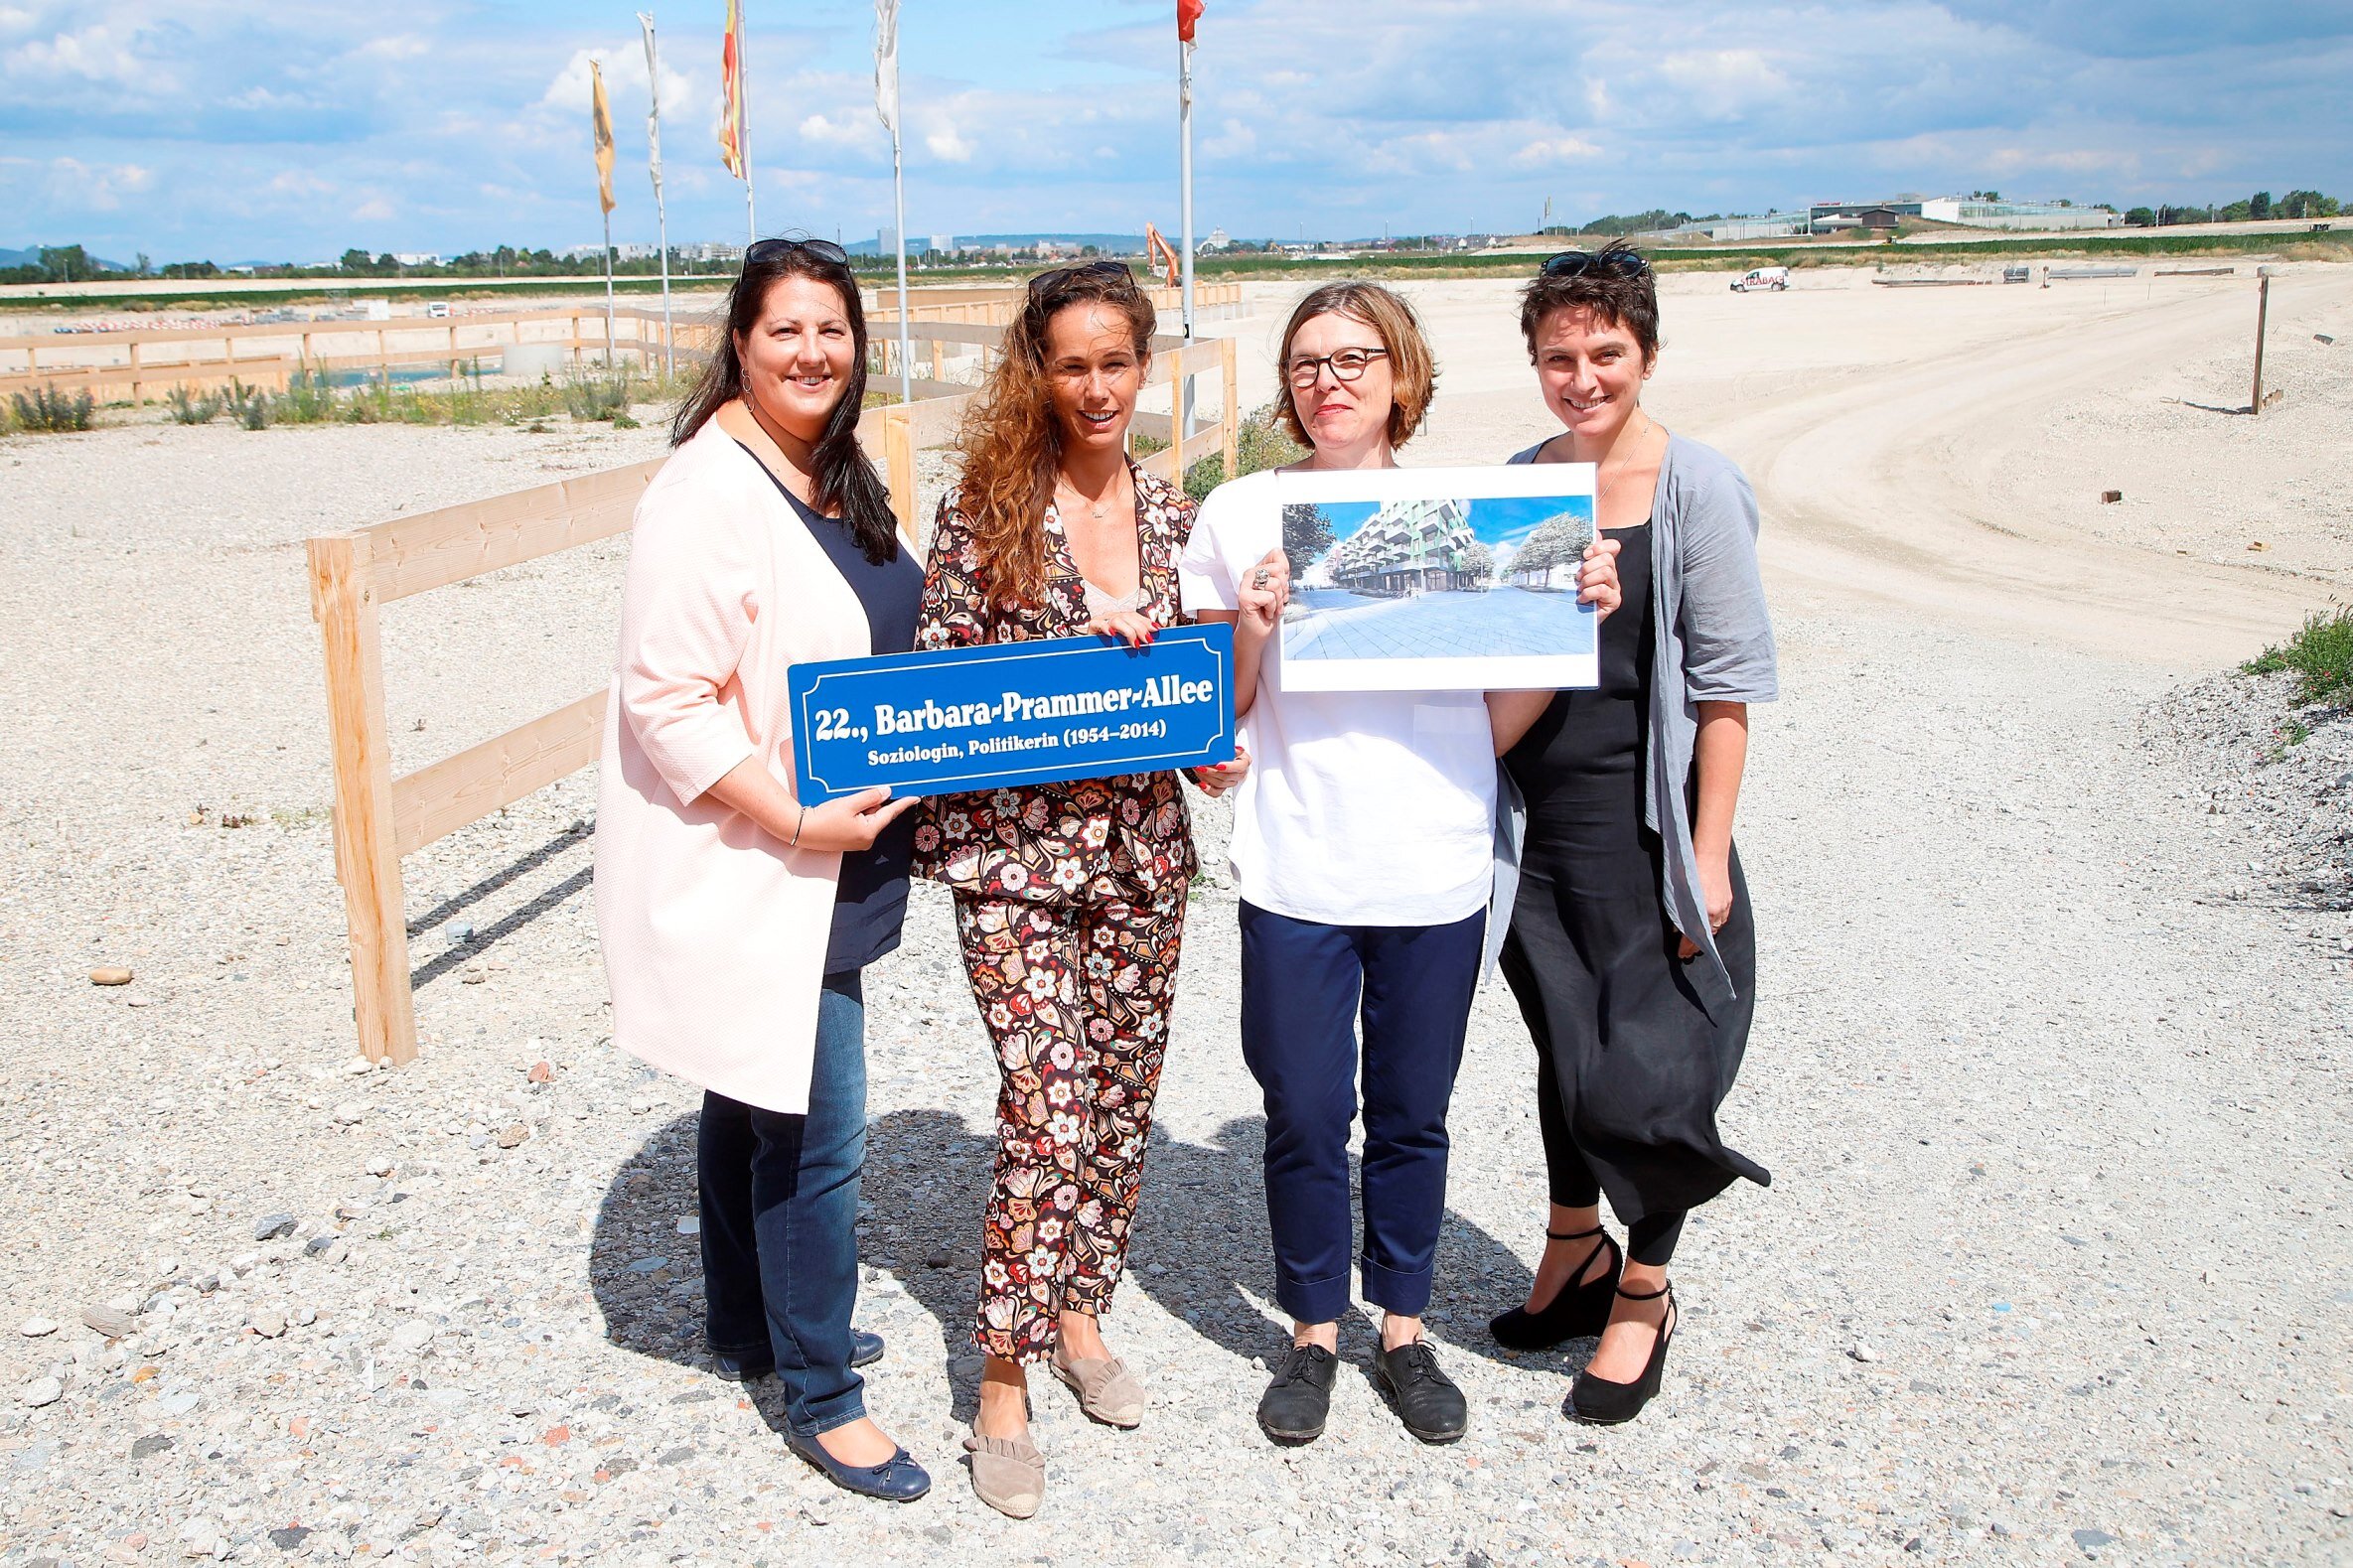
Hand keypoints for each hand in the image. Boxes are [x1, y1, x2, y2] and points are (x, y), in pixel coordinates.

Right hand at [792, 786, 920, 852]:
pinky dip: (855, 812)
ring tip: (849, 798)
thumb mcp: (850, 803)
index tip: (915, 797)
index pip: (891, 813)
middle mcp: (866, 839)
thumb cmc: (824, 819)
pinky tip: (845, 805)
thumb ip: (870, 797)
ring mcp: (856, 840)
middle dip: (874, 801)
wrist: (802, 831)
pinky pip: (858, 821)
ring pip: (867, 817)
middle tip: (867, 790)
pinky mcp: (847, 839)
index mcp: (869, 831)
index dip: (903, 803)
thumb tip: (886, 792)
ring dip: (862, 806)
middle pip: (878, 814)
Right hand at [1083, 609, 1157, 647]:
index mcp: (1120, 618)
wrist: (1089, 654)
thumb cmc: (1108, 649)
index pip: (1134, 615)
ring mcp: (1101, 620)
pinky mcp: (1091, 626)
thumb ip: (1135, 638)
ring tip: (1134, 643)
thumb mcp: (1124, 643)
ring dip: (1128, 631)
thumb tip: (1151, 638)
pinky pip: (1098, 623)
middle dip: (1140, 628)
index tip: (1155, 630)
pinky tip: (1112, 635)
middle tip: (1147, 640)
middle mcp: (1111, 617)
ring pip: (1117, 620)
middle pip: (1128, 617)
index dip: (1145, 621)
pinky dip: (1105, 627)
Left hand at [1189, 741, 1250, 796]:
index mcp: (1244, 761)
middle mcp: (1239, 773)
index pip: (1240, 767)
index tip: (1218, 765)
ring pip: (1221, 784)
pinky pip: (1216, 793)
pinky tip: (1202, 783)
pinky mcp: (1222, 788)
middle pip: (1228, 776)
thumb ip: (1231, 749)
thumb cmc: (1222, 750)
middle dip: (1212, 771)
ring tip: (1199, 769)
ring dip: (1207, 777)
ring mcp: (1230, 781)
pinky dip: (1208, 789)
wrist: (1211, 754)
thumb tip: (1237, 749)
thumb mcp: (1226, 745)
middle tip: (1202, 766)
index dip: (1229, 767)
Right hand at [1237, 548, 1289, 634]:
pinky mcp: (1245, 597)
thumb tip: (1283, 561)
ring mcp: (1246, 585)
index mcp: (1258, 570)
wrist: (1257, 633)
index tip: (1280, 585)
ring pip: (1275, 583)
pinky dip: (1272, 608)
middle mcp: (1250, 575)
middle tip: (1276, 599)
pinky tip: (1266, 612)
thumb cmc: (1266, 613)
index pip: (1276, 554)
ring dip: (1278, 600)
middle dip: (1283, 588)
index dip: (1284, 571)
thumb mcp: (1279, 590)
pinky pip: (1269, 597)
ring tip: (1271, 606)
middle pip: (1278, 568)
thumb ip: (1281, 574)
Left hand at [1576, 535, 1622, 619]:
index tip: (1585, 554)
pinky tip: (1581, 599)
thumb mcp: (1573, 573)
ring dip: (1588, 580)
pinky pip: (1602, 589)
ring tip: (1580, 588)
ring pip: (1606, 572)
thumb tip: (1589, 535)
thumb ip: (1579, 557)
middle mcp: (1612, 574)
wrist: (1573, 619)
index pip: (1613, 546)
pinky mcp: (1614, 600)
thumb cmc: (1572, 594)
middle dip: (1587, 567)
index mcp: (1604, 564)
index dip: (1601, 546)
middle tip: (1577, 578)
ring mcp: (1615, 587)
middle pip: (1607, 559)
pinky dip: (1588, 593)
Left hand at [1677, 849, 1734, 959]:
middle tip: (1688, 953)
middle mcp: (1715, 911)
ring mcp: (1724, 906)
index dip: (1686, 946)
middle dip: (1696, 946)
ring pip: (1716, 929)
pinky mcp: (1728, 900)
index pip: (1693, 936)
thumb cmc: (1690, 868)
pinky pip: (1722, 919)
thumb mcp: (1678, 891)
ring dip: (1707, 937)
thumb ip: (1678, 911)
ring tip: (1698, 943)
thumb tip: (1676, 928)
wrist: (1711, 853)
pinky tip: (1710, 927)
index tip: (1681, 954)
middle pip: (1706, 936)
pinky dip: (1715, 926)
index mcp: (1702, 910)